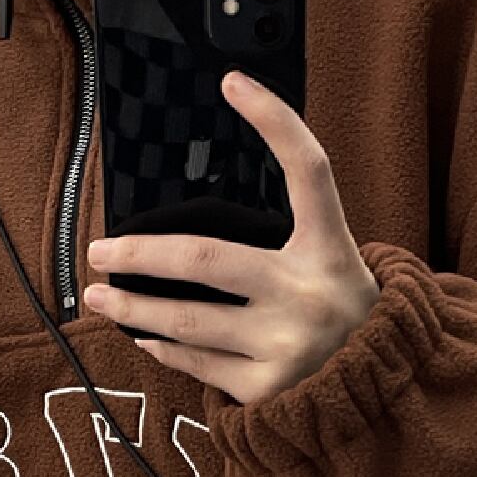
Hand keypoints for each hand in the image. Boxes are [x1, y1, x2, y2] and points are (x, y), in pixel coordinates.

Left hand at [82, 69, 380, 404]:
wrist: (376, 394)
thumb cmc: (340, 319)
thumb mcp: (331, 267)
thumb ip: (281, 243)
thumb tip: (195, 229)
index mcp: (330, 250)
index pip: (308, 170)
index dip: (275, 121)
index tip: (232, 81)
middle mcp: (308, 293)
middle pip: (203, 258)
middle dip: (139, 253)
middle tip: (100, 252)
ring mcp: (287, 344)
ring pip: (186, 320)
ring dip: (133, 308)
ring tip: (100, 299)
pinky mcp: (268, 388)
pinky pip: (197, 363)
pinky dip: (163, 348)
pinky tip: (145, 337)